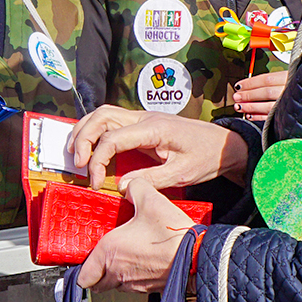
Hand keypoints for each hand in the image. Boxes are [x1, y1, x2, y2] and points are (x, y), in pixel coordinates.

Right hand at [72, 110, 249, 191]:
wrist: (224, 145)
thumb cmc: (207, 156)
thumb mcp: (181, 173)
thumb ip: (150, 179)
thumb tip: (121, 186)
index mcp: (154, 128)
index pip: (112, 138)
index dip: (98, 160)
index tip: (97, 182)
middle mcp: (145, 117)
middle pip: (101, 116)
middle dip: (83, 138)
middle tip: (78, 165)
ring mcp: (143, 118)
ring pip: (103, 114)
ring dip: (85, 131)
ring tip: (77, 155)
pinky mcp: (143, 124)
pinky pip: (112, 121)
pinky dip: (96, 131)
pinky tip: (90, 148)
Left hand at [78, 182, 192, 293]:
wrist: (198, 257)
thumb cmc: (172, 236)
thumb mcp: (151, 200)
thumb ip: (135, 187)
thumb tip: (130, 186)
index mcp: (110, 252)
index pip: (83, 276)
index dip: (82, 270)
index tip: (85, 261)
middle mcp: (118, 272)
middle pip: (97, 284)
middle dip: (98, 274)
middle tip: (103, 259)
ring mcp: (135, 284)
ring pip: (116, 285)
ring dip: (117, 275)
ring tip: (126, 257)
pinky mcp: (151, 288)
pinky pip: (135, 286)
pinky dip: (136, 277)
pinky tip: (146, 261)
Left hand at [232, 71, 287, 120]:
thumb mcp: (290, 76)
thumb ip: (274, 80)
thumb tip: (251, 84)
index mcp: (289, 77)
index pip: (266, 79)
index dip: (250, 83)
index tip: (238, 85)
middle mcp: (290, 90)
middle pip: (265, 92)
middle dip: (248, 95)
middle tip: (236, 97)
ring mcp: (290, 103)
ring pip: (267, 106)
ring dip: (251, 107)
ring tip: (239, 107)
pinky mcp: (289, 115)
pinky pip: (272, 117)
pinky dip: (259, 117)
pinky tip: (250, 116)